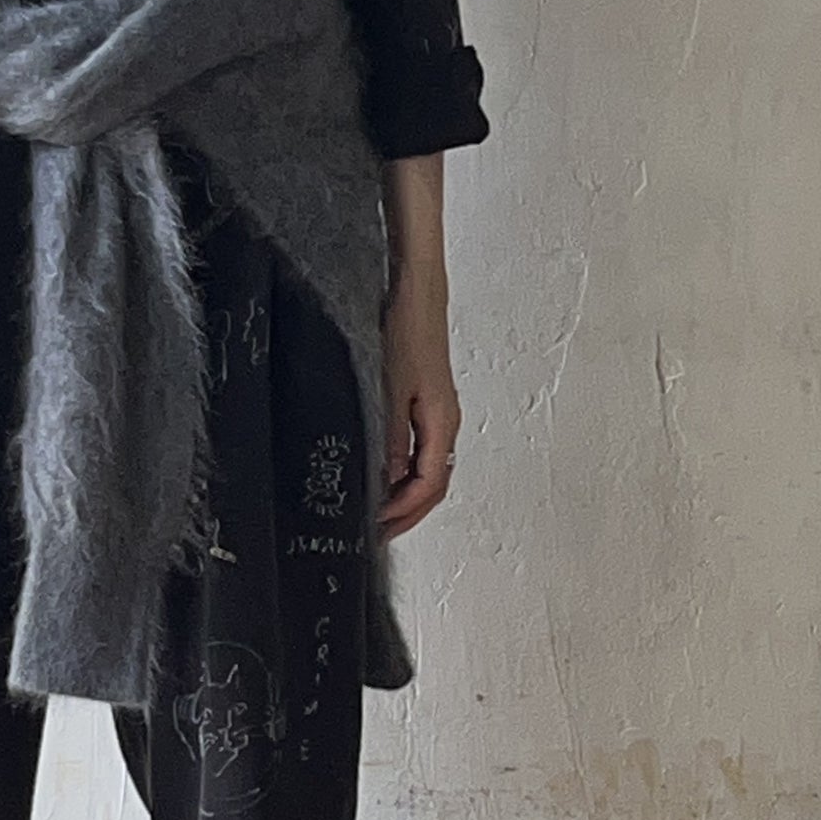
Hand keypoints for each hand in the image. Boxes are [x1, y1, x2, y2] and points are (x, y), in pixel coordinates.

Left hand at [379, 262, 459, 538]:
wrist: (416, 287)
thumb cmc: (407, 328)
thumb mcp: (391, 388)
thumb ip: (390, 437)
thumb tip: (389, 479)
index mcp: (441, 423)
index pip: (428, 486)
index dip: (403, 513)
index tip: (377, 529)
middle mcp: (443, 422)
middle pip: (433, 484)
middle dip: (407, 513)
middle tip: (378, 532)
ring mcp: (435, 412)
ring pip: (427, 468)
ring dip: (405, 494)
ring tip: (377, 510)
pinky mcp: (423, 400)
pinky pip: (420, 449)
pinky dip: (403, 471)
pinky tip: (382, 472)